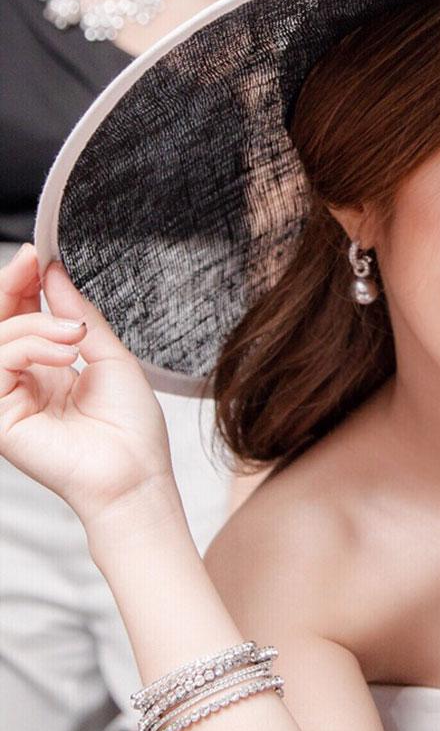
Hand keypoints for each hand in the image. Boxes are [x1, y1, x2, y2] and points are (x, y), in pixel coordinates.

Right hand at [0, 245, 175, 528]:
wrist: (136, 474)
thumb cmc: (131, 428)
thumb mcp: (109, 356)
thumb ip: (78, 315)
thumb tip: (55, 272)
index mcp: (46, 370)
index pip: (20, 318)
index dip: (22, 284)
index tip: (36, 256)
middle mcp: (21, 383)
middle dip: (14, 287)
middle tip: (33, 264)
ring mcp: (7, 400)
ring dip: (34, 324)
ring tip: (72, 336)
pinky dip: (29, 347)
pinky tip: (63, 352)